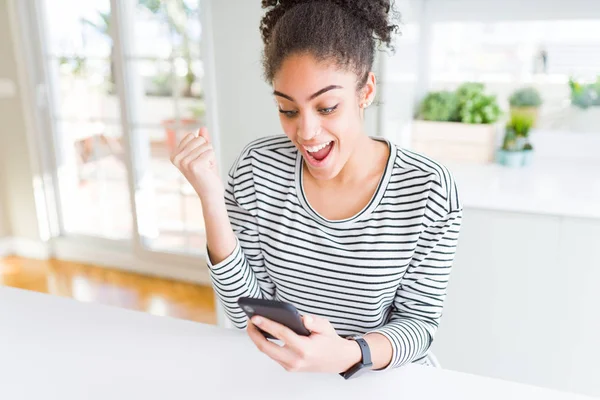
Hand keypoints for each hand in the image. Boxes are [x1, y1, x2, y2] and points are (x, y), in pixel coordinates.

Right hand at [170, 127, 223, 201]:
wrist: (210, 193)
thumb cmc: (207, 174)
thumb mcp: (203, 154)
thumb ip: (202, 141)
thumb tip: (203, 128)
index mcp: (174, 155)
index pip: (192, 136)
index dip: (200, 146)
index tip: (199, 160)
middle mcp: (177, 158)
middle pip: (199, 139)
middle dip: (206, 150)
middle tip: (204, 165)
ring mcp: (184, 162)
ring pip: (206, 145)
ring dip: (210, 156)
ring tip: (206, 168)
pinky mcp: (195, 166)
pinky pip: (210, 152)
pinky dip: (213, 160)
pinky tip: (208, 171)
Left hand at [246, 314, 360, 373]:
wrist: (338, 360)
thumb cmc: (330, 341)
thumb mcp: (326, 326)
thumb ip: (314, 322)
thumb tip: (301, 318)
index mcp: (304, 348)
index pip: (281, 334)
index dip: (266, 324)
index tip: (255, 317)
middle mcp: (295, 360)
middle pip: (267, 347)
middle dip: (254, 334)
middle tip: (249, 320)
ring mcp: (291, 366)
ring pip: (268, 352)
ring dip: (258, 339)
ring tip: (253, 325)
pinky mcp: (289, 367)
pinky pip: (273, 355)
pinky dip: (265, 344)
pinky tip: (262, 333)